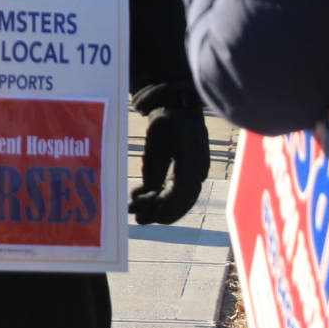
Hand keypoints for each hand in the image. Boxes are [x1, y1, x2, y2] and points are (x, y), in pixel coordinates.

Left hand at [128, 81, 208, 224]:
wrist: (177, 106)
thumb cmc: (168, 122)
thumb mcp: (158, 142)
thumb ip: (154, 167)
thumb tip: (148, 192)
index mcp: (193, 165)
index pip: (182, 194)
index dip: (169, 208)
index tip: (154, 218)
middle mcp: (195, 172)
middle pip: (179, 200)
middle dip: (158, 212)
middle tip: (138, 220)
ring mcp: (190, 172)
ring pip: (173, 196)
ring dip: (154, 205)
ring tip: (133, 210)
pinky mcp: (182, 170)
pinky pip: (170, 188)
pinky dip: (155, 194)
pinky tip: (137, 196)